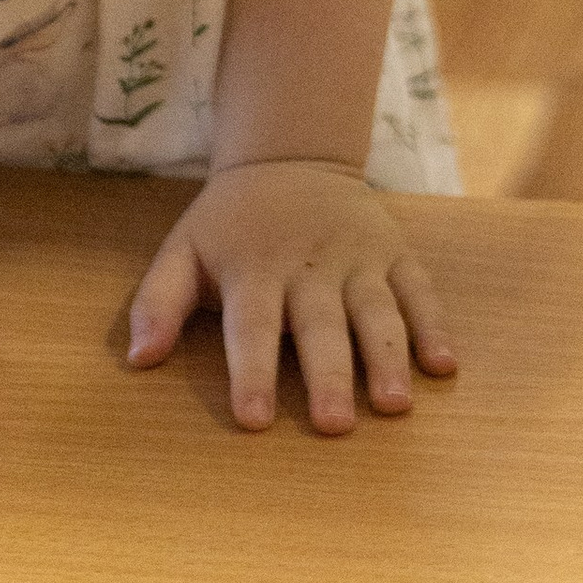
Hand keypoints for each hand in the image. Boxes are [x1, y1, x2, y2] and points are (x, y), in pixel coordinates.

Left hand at [126, 158, 457, 431]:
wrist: (291, 156)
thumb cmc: (231, 223)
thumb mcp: (182, 250)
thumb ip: (157, 302)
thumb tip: (138, 359)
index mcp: (255, 268)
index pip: (251, 325)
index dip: (251, 371)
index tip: (254, 420)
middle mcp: (310, 264)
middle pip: (320, 324)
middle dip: (328, 375)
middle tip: (335, 426)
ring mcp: (358, 256)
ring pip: (376, 310)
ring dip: (387, 358)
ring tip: (395, 405)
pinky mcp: (395, 251)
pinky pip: (418, 289)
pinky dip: (434, 325)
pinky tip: (443, 366)